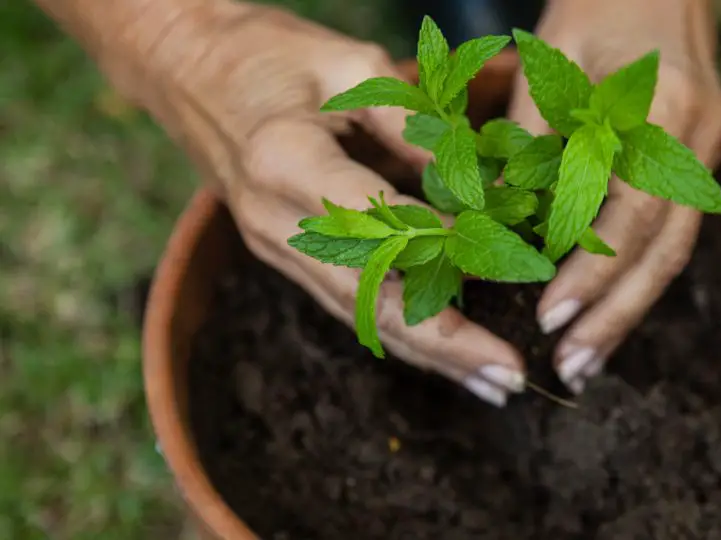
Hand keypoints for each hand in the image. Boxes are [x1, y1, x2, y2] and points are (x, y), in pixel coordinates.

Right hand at [118, 1, 524, 405]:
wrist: (185, 66)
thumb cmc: (271, 54)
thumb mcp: (352, 67)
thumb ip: (415, 130)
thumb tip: (480, 193)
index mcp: (286, 160)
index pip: (380, 222)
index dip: (445, 250)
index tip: (508, 265)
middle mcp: (274, 219)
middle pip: (369, 299)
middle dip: (446, 343)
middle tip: (510, 376)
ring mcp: (272, 243)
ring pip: (359, 315)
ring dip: (430, 354)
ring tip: (492, 383)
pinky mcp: (282, 253)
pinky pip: (347, 302)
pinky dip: (400, 330)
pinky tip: (446, 354)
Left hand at [508, 0, 720, 392]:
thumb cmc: (595, 11)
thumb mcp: (552, 64)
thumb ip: (531, 142)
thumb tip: (493, 225)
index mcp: (662, 111)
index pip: (628, 210)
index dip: (592, 270)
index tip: (549, 316)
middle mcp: (695, 141)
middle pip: (663, 248)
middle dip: (615, 313)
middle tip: (572, 367)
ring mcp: (703, 155)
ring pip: (671, 251)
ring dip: (628, 310)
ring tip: (586, 360)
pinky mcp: (693, 166)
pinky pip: (667, 234)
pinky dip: (635, 279)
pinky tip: (607, 314)